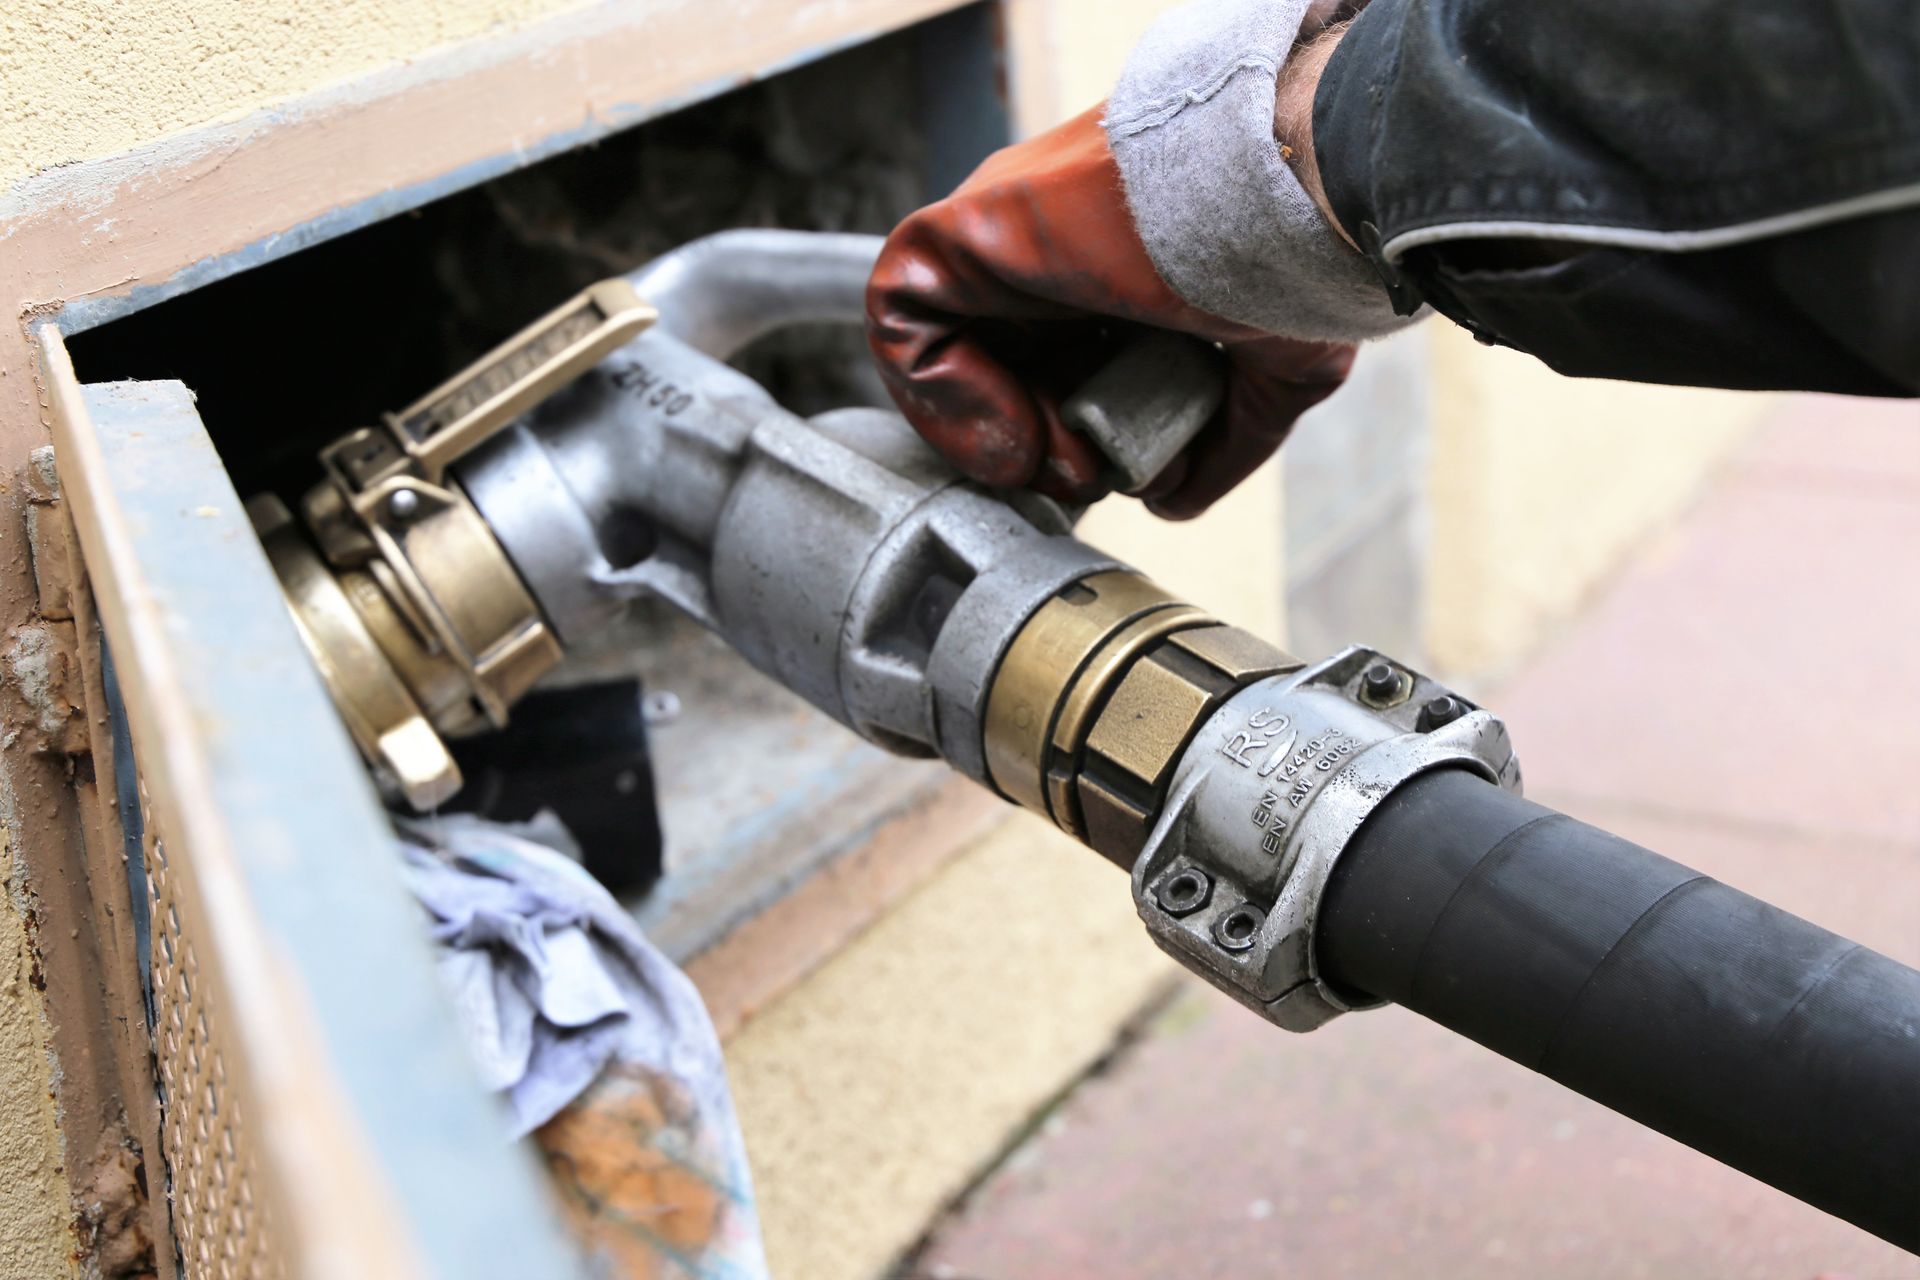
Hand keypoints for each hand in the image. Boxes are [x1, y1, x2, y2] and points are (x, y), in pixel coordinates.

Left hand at [865, 106, 1354, 518]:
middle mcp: (1049, 246)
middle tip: (1095, 471)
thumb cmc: (1295, 250)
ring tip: (1064, 456)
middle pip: (1008, 367)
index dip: (1082, 434)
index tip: (1126, 468)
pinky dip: (945, 403)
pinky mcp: (953, 236)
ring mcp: (997, 235)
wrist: (1289, 186)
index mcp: (1117, 261)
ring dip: (1001, 434)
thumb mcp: (1279, 363)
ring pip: (955, 356)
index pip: (1062, 362)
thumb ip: (1224, 438)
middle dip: (1045, 442)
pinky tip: (1020, 430)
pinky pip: (903, 331)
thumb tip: (1169, 498)